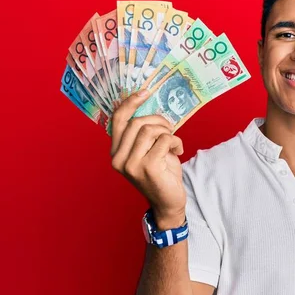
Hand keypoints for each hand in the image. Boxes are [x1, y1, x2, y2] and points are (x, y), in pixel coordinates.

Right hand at [110, 90, 186, 227]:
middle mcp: (118, 159)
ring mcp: (131, 165)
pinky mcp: (147, 168)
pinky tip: (178, 151)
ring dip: (168, 132)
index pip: (117, 120)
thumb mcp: (149, 150)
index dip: (130, 103)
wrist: (169, 202)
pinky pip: (164, 140)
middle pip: (137, 123)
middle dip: (158, 120)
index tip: (144, 92)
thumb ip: (144, 134)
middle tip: (170, 128)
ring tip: (174, 142)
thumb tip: (150, 107)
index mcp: (116, 153)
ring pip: (150, 130)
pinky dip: (176, 141)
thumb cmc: (162, 173)